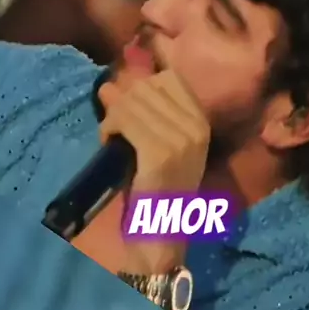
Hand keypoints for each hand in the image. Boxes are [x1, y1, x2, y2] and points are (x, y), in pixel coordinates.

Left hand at [98, 70, 209, 274]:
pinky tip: (107, 140)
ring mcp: (181, 140)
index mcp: (201, 121)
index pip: (168, 79)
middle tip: (115, 126)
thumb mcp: (158, 143)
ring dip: (114, 116)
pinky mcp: (160, 154)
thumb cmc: (158, 187)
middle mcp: (196, 127)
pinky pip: (126, 121)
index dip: (142, 86)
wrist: (162, 231)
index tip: (130, 108)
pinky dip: (110, 127)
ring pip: (133, 102)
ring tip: (111, 135)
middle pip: (147, 88)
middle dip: (123, 102)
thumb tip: (109, 85)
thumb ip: (141, 113)